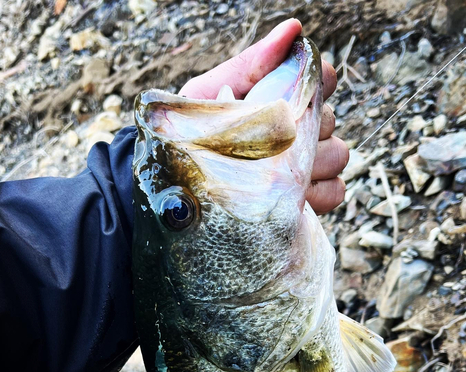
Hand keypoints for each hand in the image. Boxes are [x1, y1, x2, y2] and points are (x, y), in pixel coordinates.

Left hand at [179, 19, 347, 214]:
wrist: (178, 185)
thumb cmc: (188, 135)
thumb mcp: (207, 95)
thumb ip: (249, 65)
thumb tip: (294, 29)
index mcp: (278, 99)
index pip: (322, 79)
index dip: (315, 82)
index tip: (291, 94)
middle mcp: (298, 129)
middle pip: (329, 120)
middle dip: (303, 131)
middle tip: (268, 146)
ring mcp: (308, 165)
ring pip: (338, 154)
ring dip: (311, 165)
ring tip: (274, 177)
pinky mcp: (312, 198)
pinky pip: (337, 190)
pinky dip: (321, 193)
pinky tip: (293, 197)